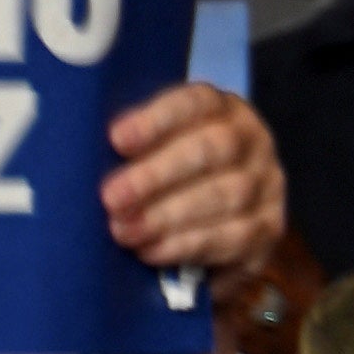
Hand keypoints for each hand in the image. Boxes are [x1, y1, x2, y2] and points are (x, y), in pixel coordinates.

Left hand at [99, 83, 282, 286]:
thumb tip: (82, 157)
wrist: (206, 226)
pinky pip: (237, 237)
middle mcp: (253, 141)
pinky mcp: (271, 229)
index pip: (196, 102)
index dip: (156, 120)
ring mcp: (268, 186)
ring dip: (169, 216)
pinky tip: (152, 251)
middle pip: (215, 148)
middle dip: (158, 174)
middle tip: (111, 197)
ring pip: (228, 195)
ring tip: (124, 231)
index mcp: (221, 109)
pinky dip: (189, 245)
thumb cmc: (162, 178)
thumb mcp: (149, 150)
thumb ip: (129, 149)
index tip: (116, 139)